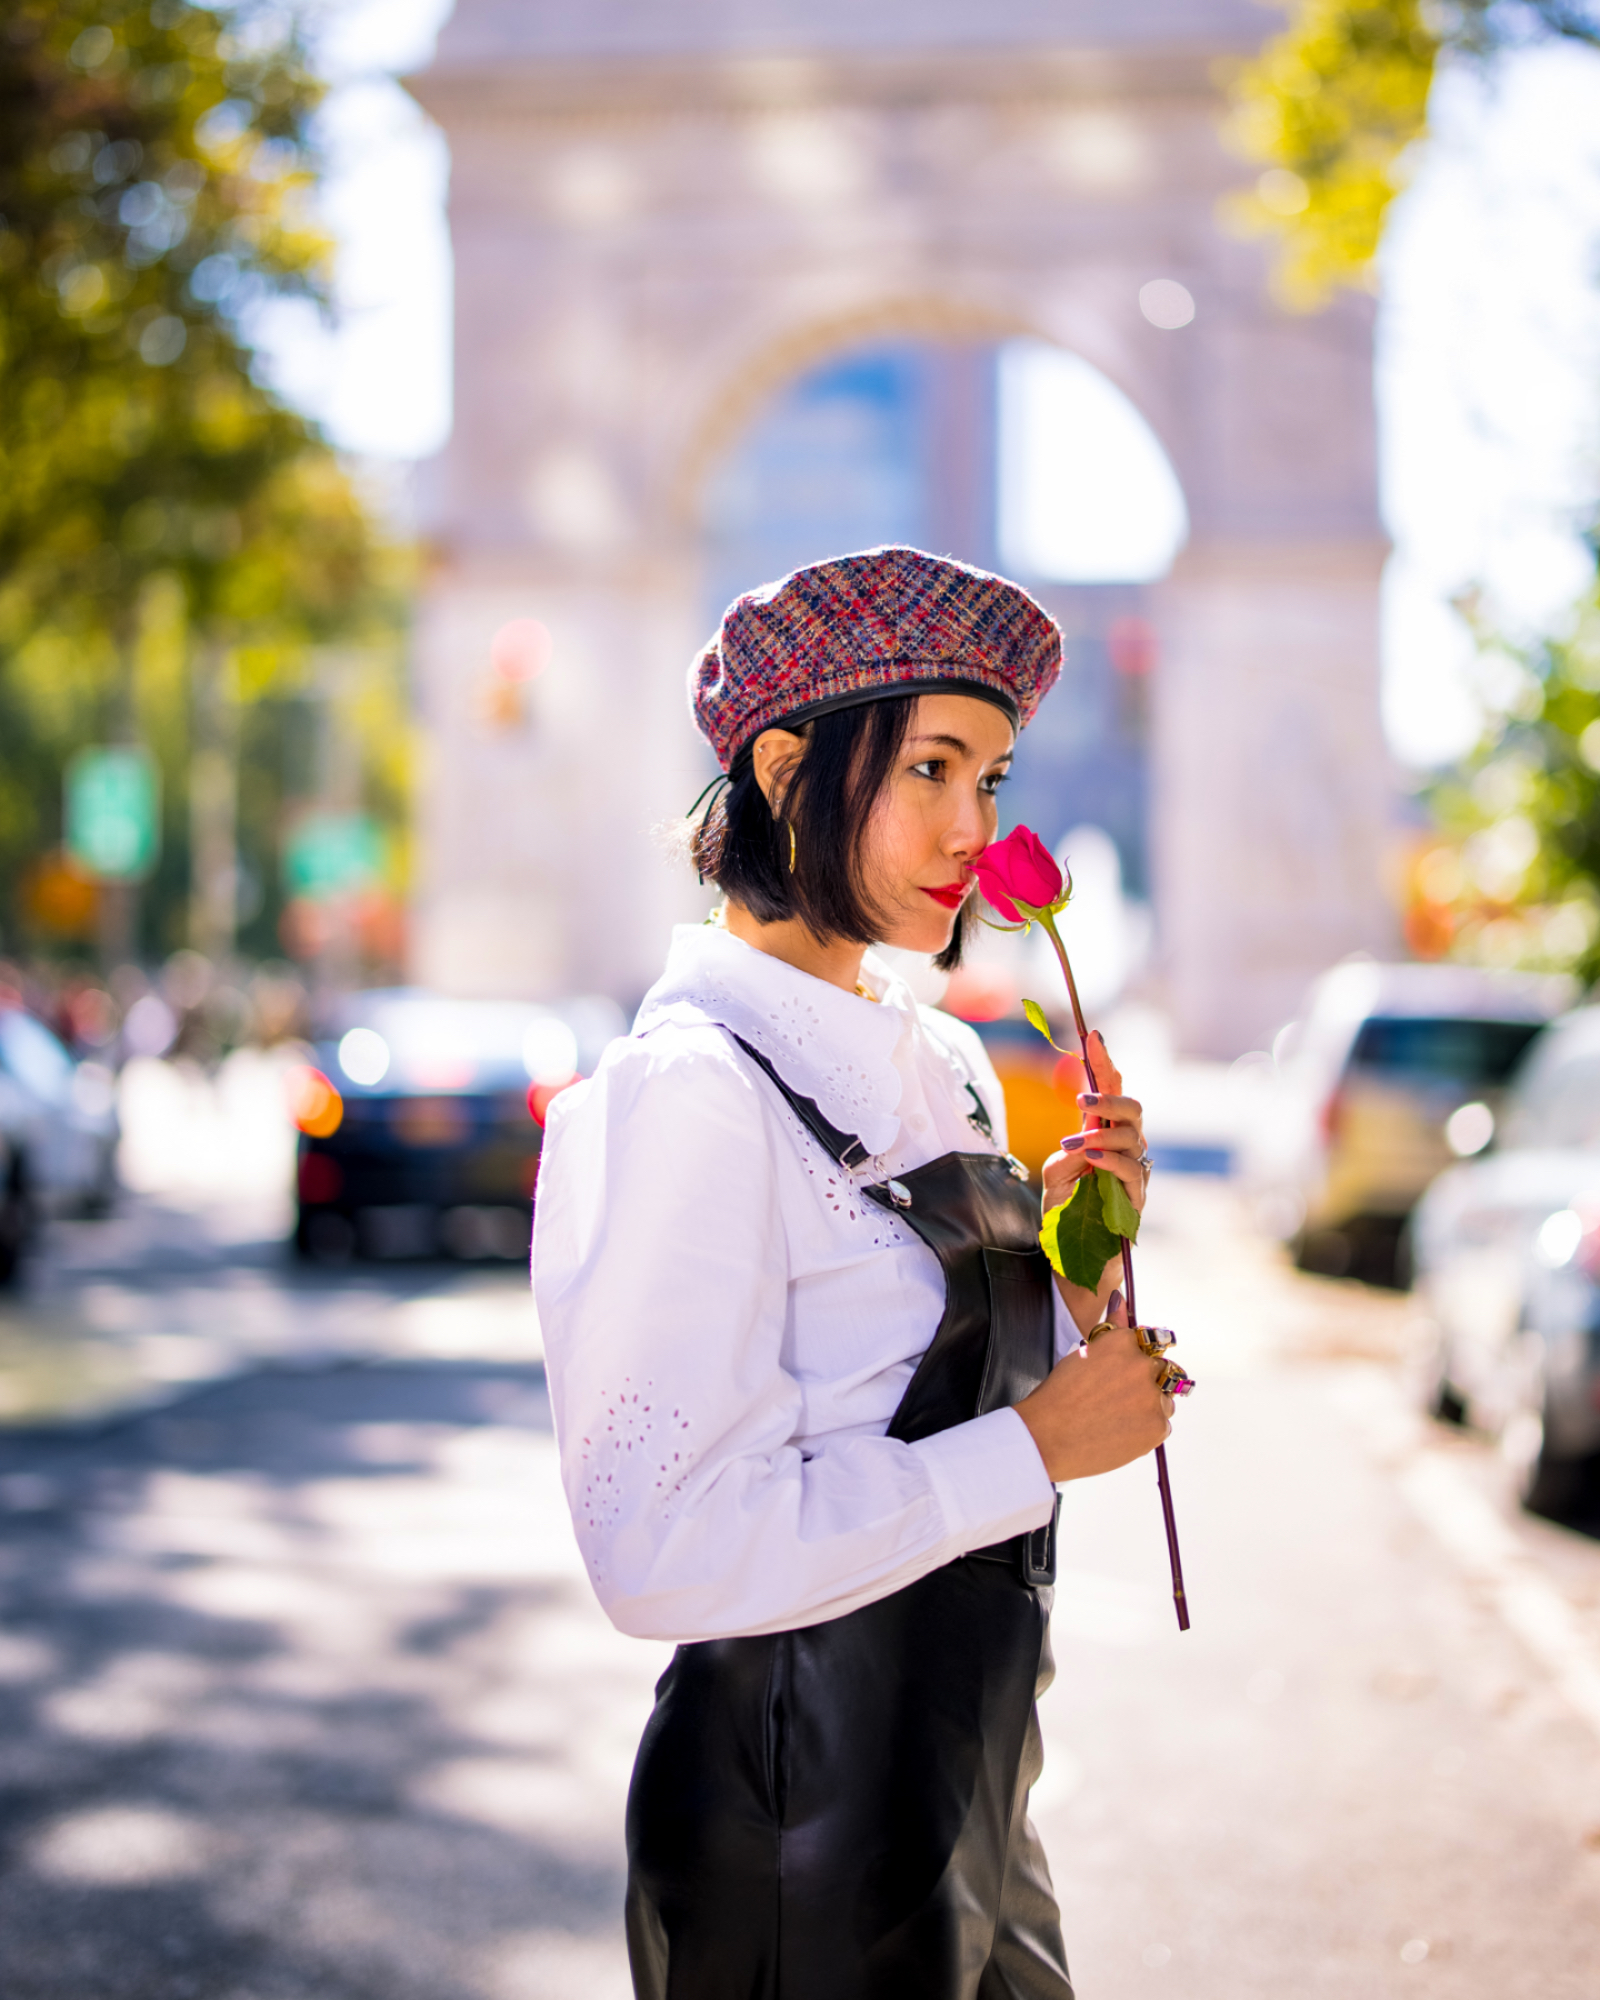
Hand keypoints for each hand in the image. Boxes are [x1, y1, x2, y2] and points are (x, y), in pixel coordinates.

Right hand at [1012, 1291, 1172, 1483]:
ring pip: (1164, 1399)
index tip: (1122, 1373)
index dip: (1136, 1360)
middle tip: (1116, 1398)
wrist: (1048, 1437)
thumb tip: (1120, 1296)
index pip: (1149, 1343)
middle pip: (1161, 1370)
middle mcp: (1142, 1365)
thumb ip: (1111, 1327)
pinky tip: (1120, 1431)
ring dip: (1149, 1406)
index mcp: (1123, 1341)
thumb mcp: (1084, 1353)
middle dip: (1145, 1382)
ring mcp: (1152, 1397)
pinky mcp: (1157, 1427)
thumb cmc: (1060, 1394)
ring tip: (1116, 1417)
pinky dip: (1145, 1429)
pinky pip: (1162, 1424)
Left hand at [1040, 1031, 1148, 1329]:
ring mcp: (1133, 1173)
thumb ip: (1067, 1154)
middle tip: (1080, 1100)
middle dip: (1110, 1097)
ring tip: (1077, 1145)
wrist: (1073, 1264)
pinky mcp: (1136, 1199)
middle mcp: (1123, 1150)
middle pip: (1133, 1109)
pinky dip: (1111, 1160)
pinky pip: (1131, 1170)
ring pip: (1134, 1137)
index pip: (1110, 1092)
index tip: (1093, 1035)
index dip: (1104, 1064)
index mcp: (1102, 1136)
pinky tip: (1091, 1158)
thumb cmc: (1064, 1217)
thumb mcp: (1055, 1177)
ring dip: (1103, 1134)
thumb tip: (1083, 1141)